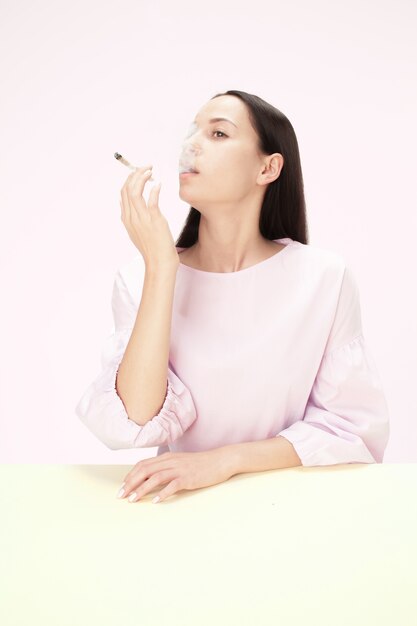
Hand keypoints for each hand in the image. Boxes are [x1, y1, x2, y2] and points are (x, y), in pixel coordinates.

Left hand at [116, 449, 234, 502]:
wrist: (220, 460)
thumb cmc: (200, 464)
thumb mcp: (180, 463)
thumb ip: (166, 469)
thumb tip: (151, 479)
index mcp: (167, 458)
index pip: (143, 465)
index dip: (130, 476)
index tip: (122, 488)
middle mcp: (171, 461)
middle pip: (145, 470)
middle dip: (130, 483)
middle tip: (121, 496)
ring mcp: (180, 469)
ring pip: (155, 477)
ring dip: (142, 489)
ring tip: (133, 500)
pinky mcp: (189, 477)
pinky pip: (173, 485)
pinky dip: (163, 493)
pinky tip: (156, 501)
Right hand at [120, 164, 179, 269]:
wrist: (159, 262)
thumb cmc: (152, 247)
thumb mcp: (135, 231)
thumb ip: (130, 216)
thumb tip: (124, 201)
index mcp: (126, 218)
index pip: (123, 192)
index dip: (130, 179)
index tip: (138, 172)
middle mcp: (131, 217)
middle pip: (127, 189)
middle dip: (135, 174)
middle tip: (146, 167)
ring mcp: (142, 219)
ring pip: (135, 191)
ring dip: (142, 177)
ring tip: (150, 170)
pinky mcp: (154, 220)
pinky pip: (151, 200)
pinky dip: (154, 190)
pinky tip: (158, 184)